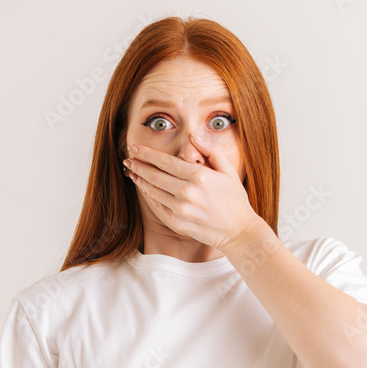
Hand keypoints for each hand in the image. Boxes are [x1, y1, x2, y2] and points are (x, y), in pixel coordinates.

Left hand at [124, 134, 259, 252]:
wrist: (238, 231)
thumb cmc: (235, 200)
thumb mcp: (229, 171)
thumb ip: (211, 150)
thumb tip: (193, 136)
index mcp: (199, 176)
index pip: (165, 161)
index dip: (147, 154)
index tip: (135, 148)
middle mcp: (187, 192)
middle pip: (154, 176)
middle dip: (138, 165)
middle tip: (127, 159)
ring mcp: (181, 209)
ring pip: (153, 191)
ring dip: (140, 180)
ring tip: (132, 172)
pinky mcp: (177, 223)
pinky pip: (157, 206)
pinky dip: (148, 196)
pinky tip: (144, 188)